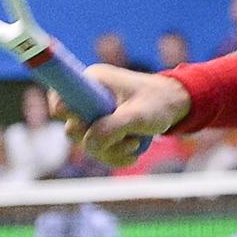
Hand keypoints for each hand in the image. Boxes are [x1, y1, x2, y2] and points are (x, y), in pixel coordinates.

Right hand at [52, 65, 189, 169]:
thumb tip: (89, 142)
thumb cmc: (158, 103)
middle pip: (73, 129)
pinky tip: (133, 152)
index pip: (59, 98)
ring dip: (111, 151)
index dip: (66, 115)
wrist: (176, 106)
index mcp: (92, 81)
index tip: (86, 124)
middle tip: (126, 140)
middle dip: (99, 141)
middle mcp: (88, 97)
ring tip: (135, 145)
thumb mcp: (137, 116)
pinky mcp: (102, 127)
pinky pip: (99, 149)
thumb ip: (112, 128)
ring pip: (87, 143)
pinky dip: (115, 155)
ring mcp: (94, 114)